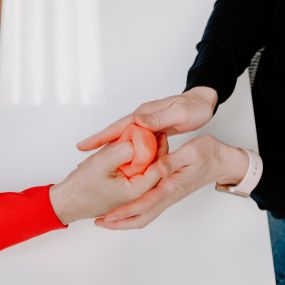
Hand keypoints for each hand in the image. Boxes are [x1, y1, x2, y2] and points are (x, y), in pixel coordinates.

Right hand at [49, 134, 168, 224]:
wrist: (66, 202)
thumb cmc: (81, 188)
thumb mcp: (100, 164)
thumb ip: (120, 152)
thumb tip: (136, 142)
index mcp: (137, 190)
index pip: (159, 169)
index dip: (161, 150)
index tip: (160, 134)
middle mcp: (137, 193)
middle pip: (153, 168)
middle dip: (155, 150)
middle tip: (155, 133)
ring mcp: (130, 191)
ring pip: (143, 169)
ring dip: (144, 154)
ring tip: (144, 138)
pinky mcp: (123, 188)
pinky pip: (133, 171)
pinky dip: (133, 160)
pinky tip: (128, 149)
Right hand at [76, 87, 217, 150]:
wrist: (203, 103)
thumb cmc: (193, 107)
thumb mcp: (178, 112)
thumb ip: (158, 118)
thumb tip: (137, 122)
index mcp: (144, 114)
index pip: (118, 127)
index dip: (101, 137)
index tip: (83, 146)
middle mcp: (142, 119)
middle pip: (117, 134)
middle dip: (100, 145)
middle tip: (85, 159)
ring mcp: (147, 124)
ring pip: (126, 139)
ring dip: (113, 149)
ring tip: (99, 162)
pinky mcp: (153, 130)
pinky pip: (137, 142)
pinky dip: (129, 150)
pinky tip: (126, 159)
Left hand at [95, 135, 248, 229]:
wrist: (222, 163)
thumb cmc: (208, 156)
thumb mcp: (190, 152)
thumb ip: (171, 161)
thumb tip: (154, 167)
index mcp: (171, 187)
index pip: (144, 204)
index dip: (124, 211)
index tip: (107, 216)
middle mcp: (168, 196)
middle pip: (142, 217)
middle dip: (121, 222)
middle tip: (101, 222)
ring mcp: (168, 196)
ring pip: (145, 215)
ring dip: (126, 219)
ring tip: (109, 218)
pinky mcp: (169, 192)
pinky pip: (150, 208)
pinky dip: (135, 211)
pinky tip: (127, 207)